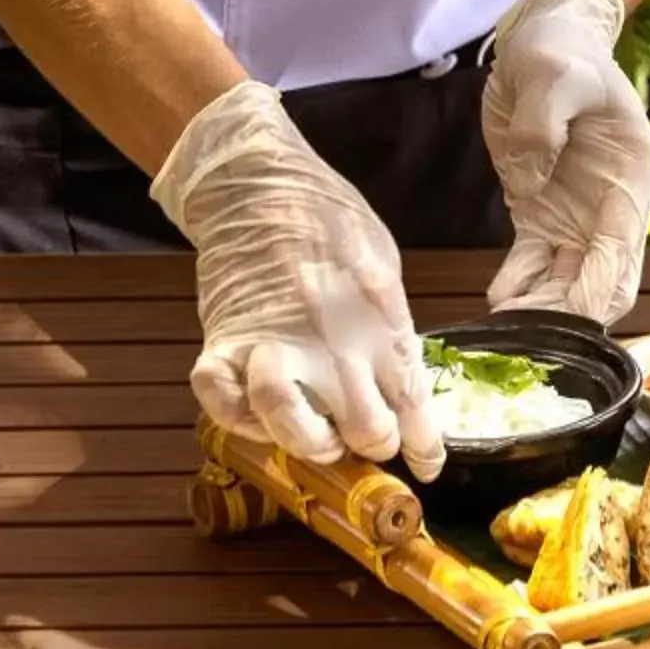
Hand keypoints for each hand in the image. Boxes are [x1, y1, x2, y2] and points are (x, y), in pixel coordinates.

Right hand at [151, 80, 443, 478]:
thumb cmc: (327, 217)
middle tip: (366, 437)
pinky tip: (258, 416)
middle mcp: (333, 337)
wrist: (256, 181)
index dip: (424, 447)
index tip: (426, 467)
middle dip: (374, 446)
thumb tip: (403, 381)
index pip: (414, 400)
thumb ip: (391, 323)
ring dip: (312, 445)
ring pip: (294, 428)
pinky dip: (239, 421)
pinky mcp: (223, 341)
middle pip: (366, 430)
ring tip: (319, 438)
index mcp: (380, 314)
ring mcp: (275, 341)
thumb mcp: (381, 262)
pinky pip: (223, 405)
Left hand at [482, 0, 649, 325]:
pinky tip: (497, 297)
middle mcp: (613, 205)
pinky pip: (533, 264)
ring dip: (542, 309)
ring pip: (569, 283)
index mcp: (633, 175)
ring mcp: (577, 214)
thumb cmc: (559, 52)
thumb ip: (542, 123)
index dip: (599, 288)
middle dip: (570, 313)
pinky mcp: (541, 213)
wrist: (542, 39)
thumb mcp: (552, 74)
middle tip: (526, 334)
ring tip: (502, 325)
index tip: (568, 314)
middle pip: (602, 282)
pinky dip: (518, 285)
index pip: (625, 251)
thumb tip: (534, 179)